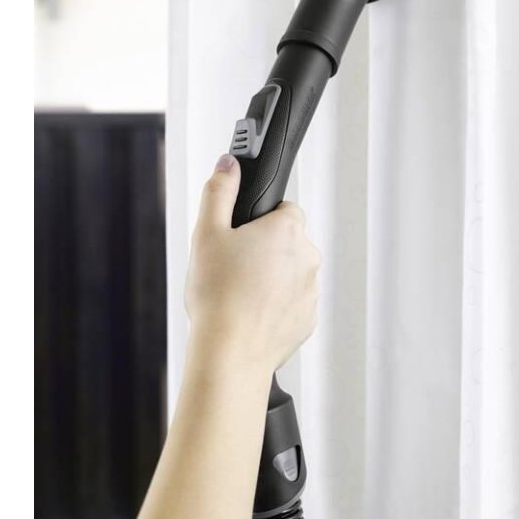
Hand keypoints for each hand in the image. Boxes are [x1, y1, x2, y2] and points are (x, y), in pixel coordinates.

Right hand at [185, 153, 320, 374]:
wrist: (230, 353)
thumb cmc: (218, 297)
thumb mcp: (207, 233)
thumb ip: (219, 192)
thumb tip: (228, 165)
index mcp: (287, 229)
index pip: (284, 209)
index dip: (259, 220)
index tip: (240, 236)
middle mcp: (308, 257)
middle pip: (287, 242)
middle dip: (264, 250)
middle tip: (233, 266)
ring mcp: (311, 291)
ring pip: (291, 274)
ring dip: (272, 279)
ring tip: (239, 294)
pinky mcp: (308, 320)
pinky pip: (293, 303)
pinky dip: (275, 306)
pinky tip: (250, 314)